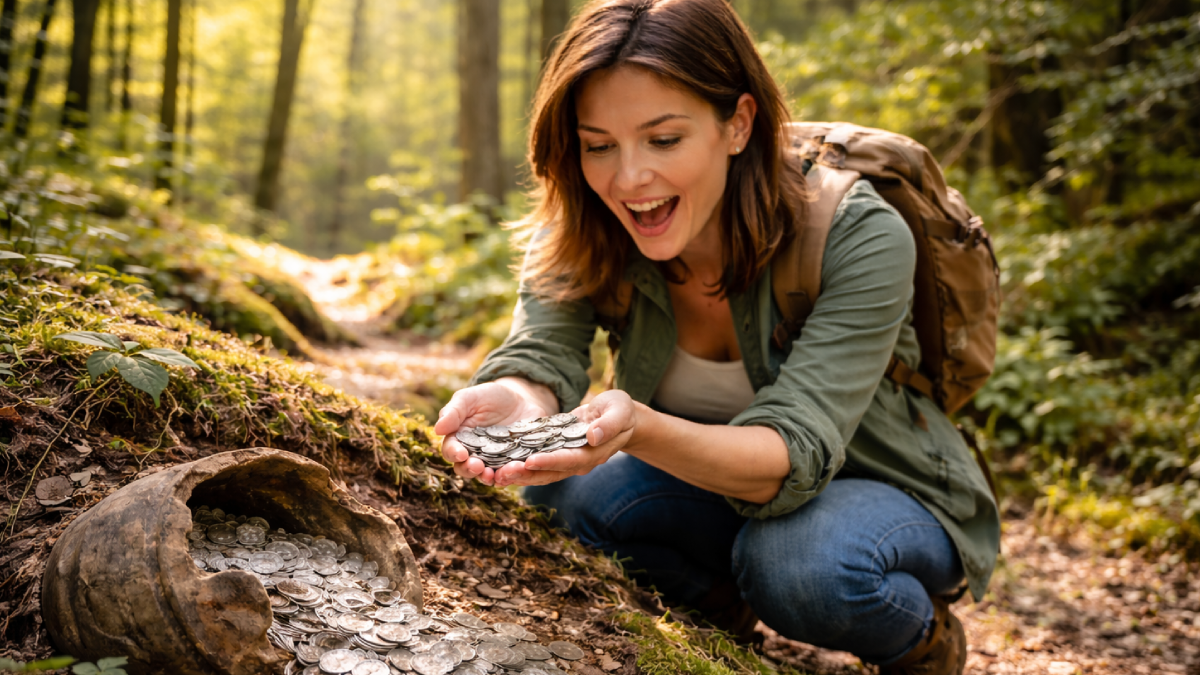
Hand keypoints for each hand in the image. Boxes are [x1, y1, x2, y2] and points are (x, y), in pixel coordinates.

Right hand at [434, 380, 555, 485]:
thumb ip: (454, 411)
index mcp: (459, 439)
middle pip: (465, 468)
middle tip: (477, 466)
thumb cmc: (490, 397)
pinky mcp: (511, 464)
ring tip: (493, 474)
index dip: (454, 454)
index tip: (461, 453)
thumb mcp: (471, 398)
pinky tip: (515, 470)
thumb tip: (437, 429)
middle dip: (470, 470)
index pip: (451, 450)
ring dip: (488, 478)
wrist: (520, 399)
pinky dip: (510, 476)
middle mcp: (473, 454)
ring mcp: (493, 462)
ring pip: (486, 476)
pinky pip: (509, 475)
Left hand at [493, 389, 639, 486]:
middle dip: (526, 475)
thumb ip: (609, 424)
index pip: (570, 460)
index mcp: (594, 453)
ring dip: (519, 475)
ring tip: (495, 475)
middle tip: (502, 474)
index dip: (550, 462)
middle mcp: (578, 462)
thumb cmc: (620, 409)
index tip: (530, 461)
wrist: (617, 415)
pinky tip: (499, 464)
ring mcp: (566, 459)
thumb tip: (593, 435)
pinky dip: (519, 465)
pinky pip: (537, 462)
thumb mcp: (620, 410)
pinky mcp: (556, 452)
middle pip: (550, 473)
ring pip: (541, 472)